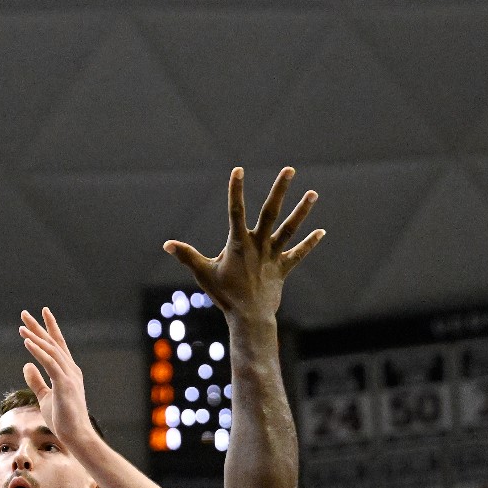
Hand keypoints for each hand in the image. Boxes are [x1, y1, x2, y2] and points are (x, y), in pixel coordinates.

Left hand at [19, 308, 101, 451]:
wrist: (76, 436)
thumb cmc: (63, 419)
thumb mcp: (45, 396)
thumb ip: (36, 380)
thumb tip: (26, 364)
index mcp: (68, 372)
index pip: (58, 346)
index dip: (49, 329)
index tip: (41, 314)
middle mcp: (71, 370)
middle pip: (53, 343)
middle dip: (39, 326)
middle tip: (25, 313)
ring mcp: (69, 376)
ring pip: (51, 350)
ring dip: (36, 336)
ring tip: (21, 326)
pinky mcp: (64, 384)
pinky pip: (49, 363)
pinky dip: (38, 351)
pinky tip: (27, 342)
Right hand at [164, 167, 324, 323]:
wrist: (249, 318)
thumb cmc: (225, 295)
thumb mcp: (204, 273)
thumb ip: (187, 256)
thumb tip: (166, 244)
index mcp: (238, 243)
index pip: (235, 210)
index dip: (236, 189)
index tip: (239, 170)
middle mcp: (259, 245)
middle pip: (271, 212)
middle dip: (280, 190)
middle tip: (290, 170)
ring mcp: (273, 256)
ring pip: (289, 229)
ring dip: (302, 211)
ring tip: (313, 193)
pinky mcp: (283, 269)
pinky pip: (298, 254)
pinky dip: (309, 243)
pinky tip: (321, 231)